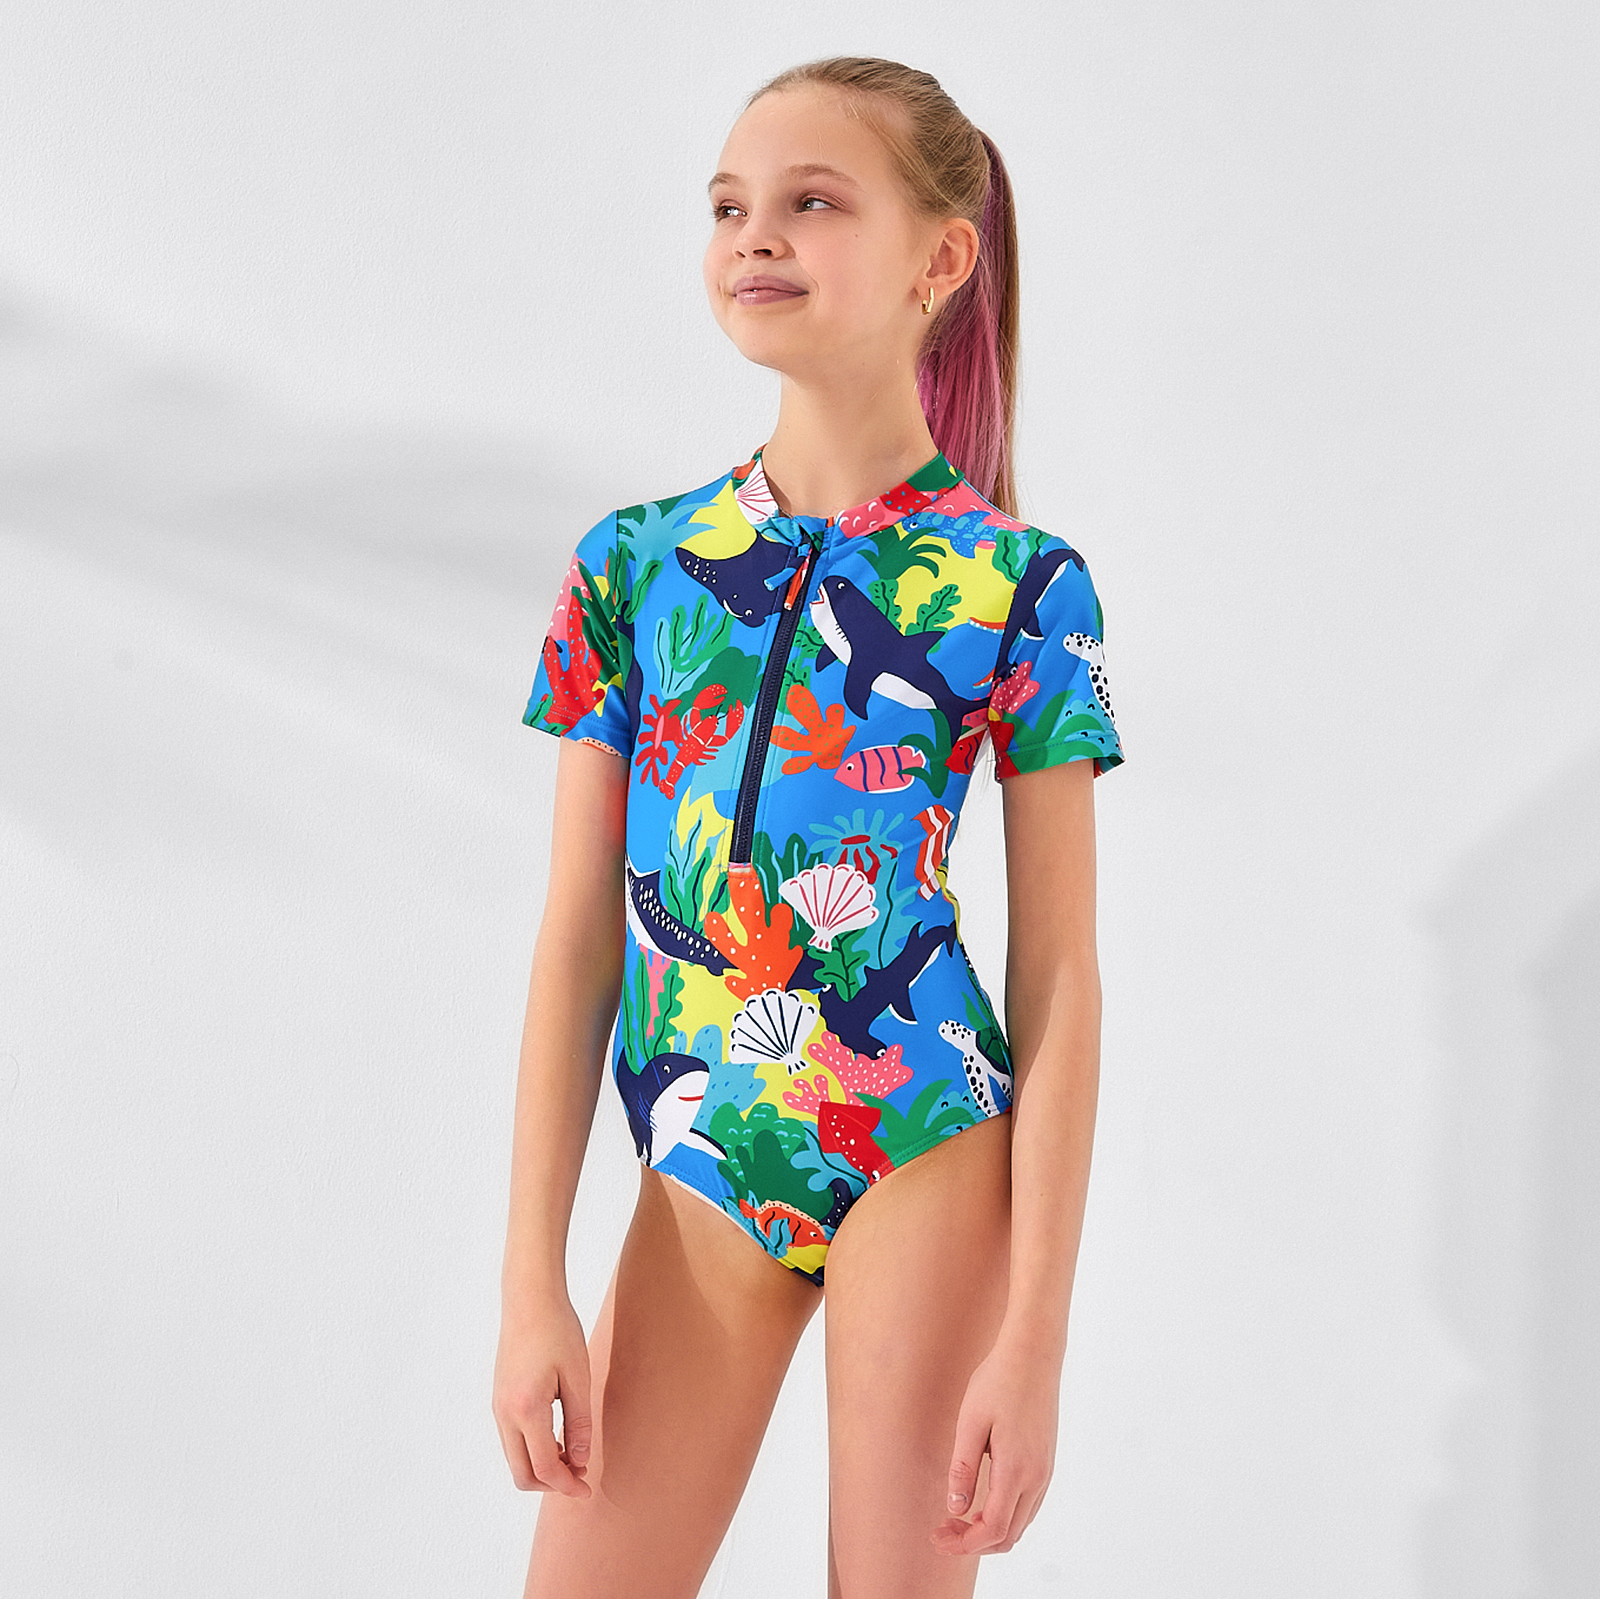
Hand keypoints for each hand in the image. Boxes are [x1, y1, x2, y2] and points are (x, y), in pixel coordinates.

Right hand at [491, 1291, 593, 1497]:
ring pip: (515, 1458)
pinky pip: (512, 1439)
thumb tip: (580, 1460)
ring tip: (573, 1454)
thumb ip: (579, 1422)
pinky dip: (532, 1449)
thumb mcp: (578, 1376)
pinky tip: (557, 1436)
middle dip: (551, 1484)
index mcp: (526, 1409)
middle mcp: (505, 1413)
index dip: (567, 1485)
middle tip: (581, 1475)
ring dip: (541, 1467)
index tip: (588, 1489)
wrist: (529, 1298)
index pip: (543, 1467)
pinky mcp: (499, 1398)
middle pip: (522, 1473)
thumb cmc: (558, 1330)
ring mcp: (497, 1407)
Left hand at [929, 1339, 1059, 1556]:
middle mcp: (1036, 1478)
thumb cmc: (998, 1381)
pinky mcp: (1046, 1461)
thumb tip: (955, 1509)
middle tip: (943, 1529)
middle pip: (1009, 1536)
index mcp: (1016, 1470)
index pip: (992, 1529)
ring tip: (957, 1516)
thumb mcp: (971, 1422)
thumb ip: (962, 1469)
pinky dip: (1005, 1515)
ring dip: (990, 1530)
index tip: (938, 1536)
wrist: (1034, 1353)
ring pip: (1020, 1523)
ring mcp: (1045, 1471)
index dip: (963, 1543)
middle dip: (974, 1541)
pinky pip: (1028, 1505)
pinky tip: (982, 1500)